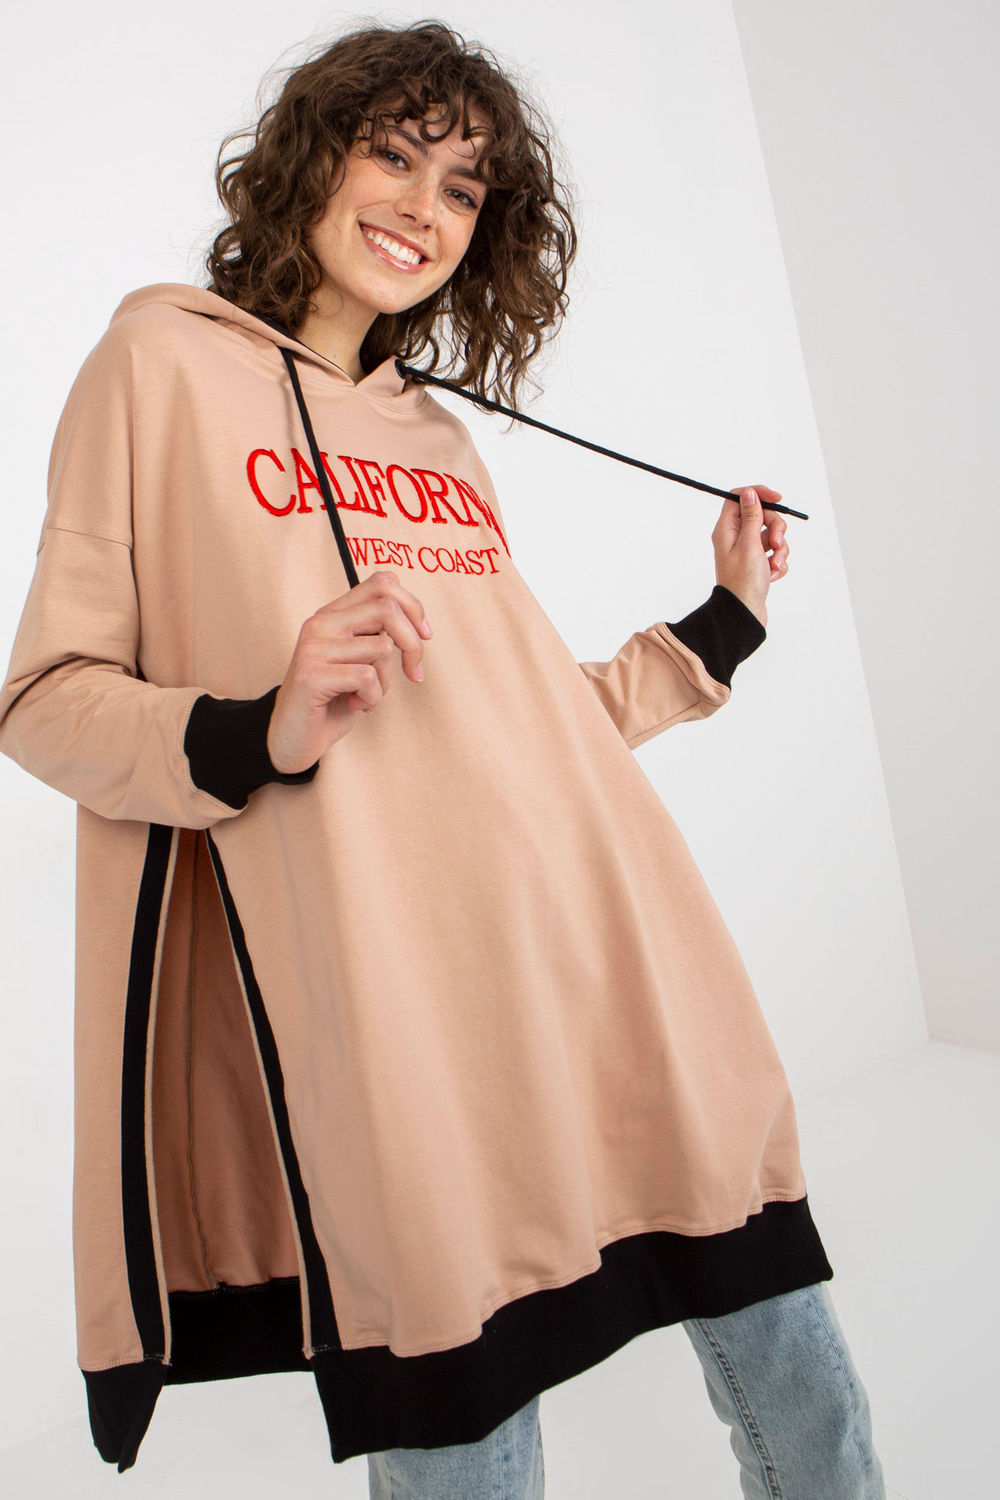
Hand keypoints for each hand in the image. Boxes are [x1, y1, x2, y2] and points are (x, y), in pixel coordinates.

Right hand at [266, 570, 432, 773]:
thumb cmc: (333, 700)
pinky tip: (354, 706)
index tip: (424, 636)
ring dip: (386, 682)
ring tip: (365, 696)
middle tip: (413, 673)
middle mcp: (320, 623)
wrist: (293, 739)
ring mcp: (313, 646)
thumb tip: (418, 625)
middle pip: (387, 608)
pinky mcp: (311, 674)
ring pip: (381, 648)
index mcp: (333, 614)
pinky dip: (372, 698)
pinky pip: (368, 678)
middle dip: (412, 644)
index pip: (382, 582)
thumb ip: (378, 637)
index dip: (412, 606)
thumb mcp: (360, 662)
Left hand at [712, 485, 790, 628]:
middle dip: (775, 528)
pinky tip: (772, 576)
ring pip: (772, 535)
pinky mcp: (758, 564)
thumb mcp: (749, 544)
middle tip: (776, 543)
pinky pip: (775, 553)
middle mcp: (735, 538)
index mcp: (727, 530)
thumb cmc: (743, 582)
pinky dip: (778, 563)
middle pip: (761, 516)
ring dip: (779, 550)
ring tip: (774, 566)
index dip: (759, 494)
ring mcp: (748, 551)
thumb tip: (749, 494)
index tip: (777, 498)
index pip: (740, 498)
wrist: (744, 614)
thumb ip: (751, 517)